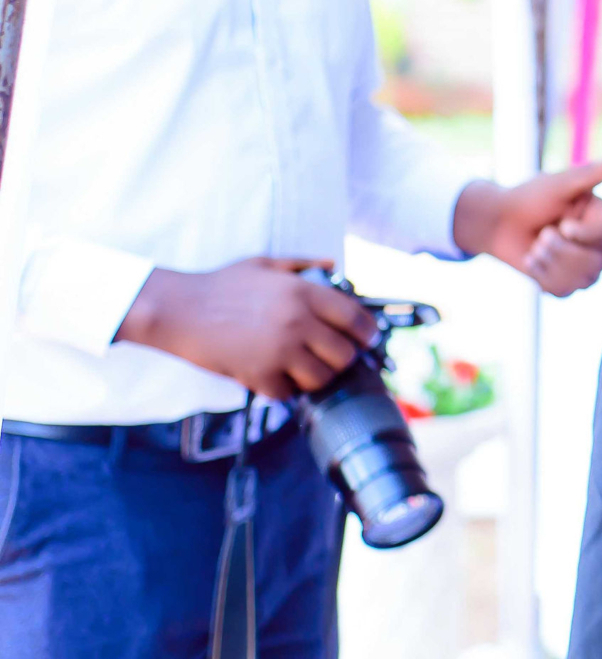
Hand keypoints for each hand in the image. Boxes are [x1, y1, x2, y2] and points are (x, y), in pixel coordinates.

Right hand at [117, 257, 378, 399]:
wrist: (177, 309)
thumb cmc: (220, 285)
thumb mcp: (265, 265)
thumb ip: (303, 265)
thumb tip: (333, 265)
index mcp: (305, 294)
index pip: (359, 321)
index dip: (366, 335)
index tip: (362, 341)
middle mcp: (299, 322)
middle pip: (346, 355)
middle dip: (340, 359)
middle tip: (326, 356)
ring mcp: (280, 351)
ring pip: (323, 378)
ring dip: (315, 376)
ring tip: (301, 368)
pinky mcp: (259, 375)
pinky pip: (290, 393)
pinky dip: (286, 389)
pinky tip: (275, 376)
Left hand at [453, 151, 601, 294]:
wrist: (497, 223)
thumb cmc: (528, 197)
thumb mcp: (559, 184)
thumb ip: (593, 172)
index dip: (587, 234)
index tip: (563, 225)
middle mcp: (600, 243)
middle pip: (597, 262)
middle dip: (561, 251)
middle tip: (541, 235)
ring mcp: (585, 266)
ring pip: (583, 279)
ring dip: (550, 263)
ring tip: (535, 248)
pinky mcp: (567, 283)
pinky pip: (566, 291)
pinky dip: (542, 277)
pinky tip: (532, 261)